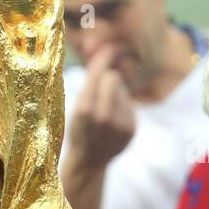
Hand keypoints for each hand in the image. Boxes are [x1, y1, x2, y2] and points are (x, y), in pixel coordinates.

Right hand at [65, 43, 135, 170]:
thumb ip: (90, 83)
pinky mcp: (131, 130)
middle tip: (100, 86)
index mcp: (84, 110)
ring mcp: (119, 125)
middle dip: (108, 78)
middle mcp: (103, 117)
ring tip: (104, 109)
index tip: (111, 47)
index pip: (100, 74)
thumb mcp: (76, 106)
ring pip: (122, 90)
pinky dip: (121, 106)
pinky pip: (129, 104)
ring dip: (115, 93)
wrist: (89, 162)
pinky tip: (112, 119)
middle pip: (114, 78)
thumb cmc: (79, 129)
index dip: (105, 58)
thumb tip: (106, 53)